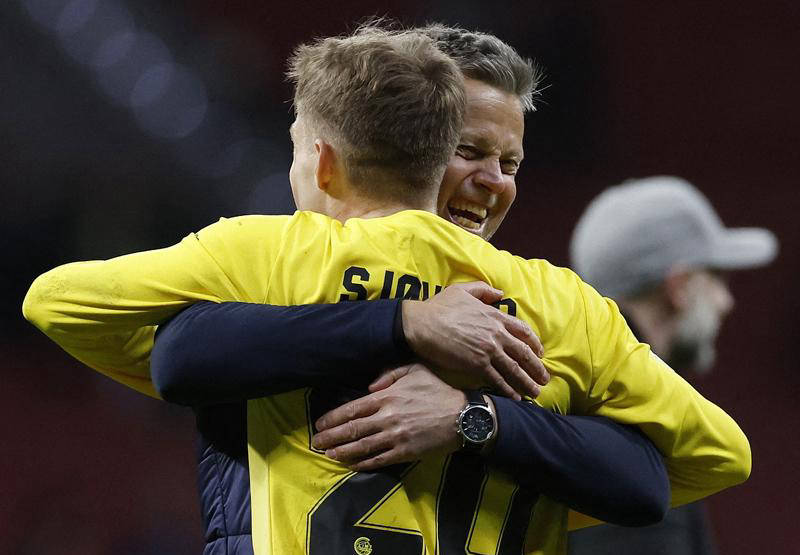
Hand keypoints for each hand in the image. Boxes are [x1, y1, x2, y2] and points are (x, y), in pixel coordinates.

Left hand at [311, 364, 465, 470]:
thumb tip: (370, 385)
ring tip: (328, 455)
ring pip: (362, 446)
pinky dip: (363, 463)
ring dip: (343, 451)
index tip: (320, 424)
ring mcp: (396, 436)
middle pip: (352, 429)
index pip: (353, 408)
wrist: (463, 416)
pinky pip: (379, 460)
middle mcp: (387, 417)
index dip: (333, 418)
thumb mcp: (416, 370)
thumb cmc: (439, 390)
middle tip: (315, 443)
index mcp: (387, 396)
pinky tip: (352, 465)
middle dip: (331, 437)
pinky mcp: (405, 452)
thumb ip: (390, 373)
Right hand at [402, 281, 547, 399]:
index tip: (540, 353)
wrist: (421, 324)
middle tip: (545, 378)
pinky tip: (515, 397)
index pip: (522, 331)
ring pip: (514, 369)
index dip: (534, 343)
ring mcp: (488, 350)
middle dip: (537, 367)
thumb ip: (483, 290)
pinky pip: (497, 379)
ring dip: (527, 382)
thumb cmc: (438, 307)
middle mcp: (496, 334)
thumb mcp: (462, 290)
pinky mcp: (476, 365)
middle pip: (524, 353)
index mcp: (494, 316)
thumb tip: (499, 293)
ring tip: (536, 392)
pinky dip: (508, 389)